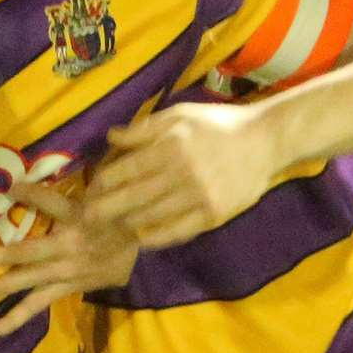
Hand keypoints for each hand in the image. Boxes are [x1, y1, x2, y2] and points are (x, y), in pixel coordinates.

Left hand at [0, 181, 137, 339]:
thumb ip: (77, 178)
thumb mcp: (99, 189)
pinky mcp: (66, 288)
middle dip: (7, 255)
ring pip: (30, 283)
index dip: (28, 193)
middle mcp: (70, 247)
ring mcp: (66, 272)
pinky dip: (14, 319)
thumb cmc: (110, 211)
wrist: (139, 244)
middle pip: (33, 251)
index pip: (49, 202)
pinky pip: (37, 304)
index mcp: (78, 217)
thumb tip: (51, 166)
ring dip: (2, 288)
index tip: (9, 188)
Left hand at [82, 103, 283, 247]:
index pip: (124, 170)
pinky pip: (177, 232)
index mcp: (169, 146)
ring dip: (127, 224)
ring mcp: (198, 198)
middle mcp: (181, 174)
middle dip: (105, 210)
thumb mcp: (178, 115)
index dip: (103, 183)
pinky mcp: (213, 215)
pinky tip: (142, 237)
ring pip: (151, 218)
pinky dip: (155, 238)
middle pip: (131, 198)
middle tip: (88, 218)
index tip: (92, 189)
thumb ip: (143, 129)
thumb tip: (110, 137)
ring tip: (111, 226)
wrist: (265, 140)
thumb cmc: (217, 124)